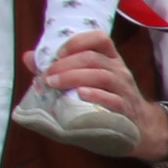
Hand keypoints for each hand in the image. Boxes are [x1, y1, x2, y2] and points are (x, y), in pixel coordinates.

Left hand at [33, 32, 167, 162]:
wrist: (139, 128)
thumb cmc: (106, 101)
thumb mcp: (87, 82)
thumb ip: (59, 69)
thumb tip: (29, 57)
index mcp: (110, 60)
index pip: (100, 39)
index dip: (78, 41)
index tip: (59, 52)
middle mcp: (119, 71)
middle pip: (93, 58)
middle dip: (66, 64)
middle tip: (47, 75)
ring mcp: (124, 90)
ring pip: (102, 76)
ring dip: (74, 77)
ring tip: (54, 84)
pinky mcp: (125, 110)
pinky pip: (113, 100)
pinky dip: (95, 96)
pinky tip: (80, 95)